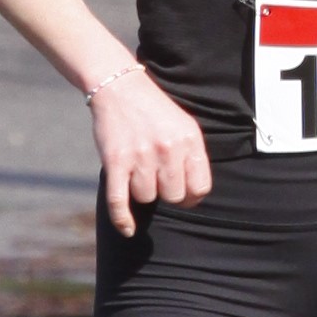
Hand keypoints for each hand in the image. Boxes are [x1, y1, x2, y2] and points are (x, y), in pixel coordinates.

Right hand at [89, 67, 210, 236]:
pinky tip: (128, 229)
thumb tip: (193, 196)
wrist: (120, 88)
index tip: (183, 194)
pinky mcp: (115, 160)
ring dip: (142, 191)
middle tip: (157, 180)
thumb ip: (192, 157)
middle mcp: (168, 148)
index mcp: (189, 140)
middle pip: (174, 197)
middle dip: (166, 193)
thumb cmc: (154, 112)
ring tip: (138, 171)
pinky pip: (119, 201)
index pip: (200, 187)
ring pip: (147, 197)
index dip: (192, 196)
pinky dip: (122, 219)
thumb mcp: (184, 126)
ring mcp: (140, 155)